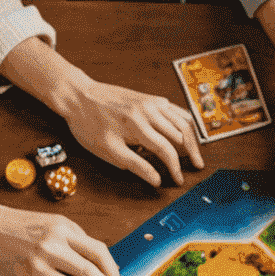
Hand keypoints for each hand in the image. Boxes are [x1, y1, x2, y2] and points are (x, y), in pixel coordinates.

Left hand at [59, 77, 202, 189]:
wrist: (78, 95)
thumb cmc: (89, 123)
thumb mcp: (109, 150)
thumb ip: (136, 165)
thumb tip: (156, 180)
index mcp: (138, 125)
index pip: (167, 151)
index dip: (175, 168)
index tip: (178, 180)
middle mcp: (148, 111)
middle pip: (181, 133)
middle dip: (191, 153)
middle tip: (196, 167)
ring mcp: (151, 102)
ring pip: (182, 119)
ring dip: (192, 137)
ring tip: (195, 152)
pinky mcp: (149, 97)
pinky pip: (174, 109)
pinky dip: (184, 121)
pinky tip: (185, 131)